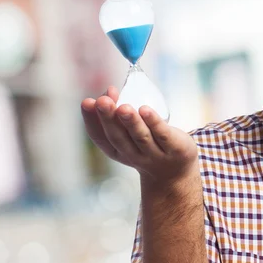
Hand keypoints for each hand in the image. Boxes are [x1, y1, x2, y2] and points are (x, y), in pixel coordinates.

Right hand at [81, 87, 198, 183]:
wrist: (175, 172)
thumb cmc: (149, 145)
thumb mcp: (130, 131)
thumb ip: (118, 110)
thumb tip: (111, 90)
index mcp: (118, 151)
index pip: (101, 138)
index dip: (92, 121)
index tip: (87, 102)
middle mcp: (134, 155)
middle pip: (119, 138)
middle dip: (109, 119)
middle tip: (102, 101)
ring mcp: (155, 155)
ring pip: (141, 137)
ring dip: (131, 122)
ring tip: (123, 108)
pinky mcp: (175, 149)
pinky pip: (163, 135)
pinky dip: (153, 122)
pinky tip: (145, 110)